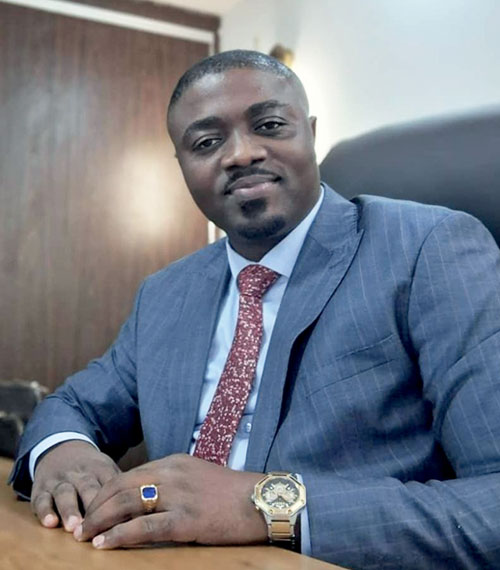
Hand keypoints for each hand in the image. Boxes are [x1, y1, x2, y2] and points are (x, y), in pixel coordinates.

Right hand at [31, 440, 119, 531]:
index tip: (125, 516)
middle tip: (96, 525)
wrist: (61, 449)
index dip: (117, 500)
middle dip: (92, 507)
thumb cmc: (91, 468)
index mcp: (101, 468)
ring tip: (74, 527)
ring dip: (69, 510)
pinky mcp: (42, 488)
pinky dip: (44, 511)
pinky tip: (50, 523)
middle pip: (88, 487)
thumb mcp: (108, 469)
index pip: (111, 483)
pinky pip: (41, 499)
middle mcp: (81, 474)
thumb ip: (122, 487)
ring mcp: (61, 480)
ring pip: (65, 493)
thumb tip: (146, 503)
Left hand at [75, 454, 267, 548]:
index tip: (93, 508)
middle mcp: (172, 474)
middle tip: (81, 525)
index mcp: (174, 462)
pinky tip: (106, 545)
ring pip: (128, 504)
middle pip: (122, 487)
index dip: (106, 493)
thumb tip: (144, 499)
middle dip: (97, 506)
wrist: (261, 500)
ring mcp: (179, 495)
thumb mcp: (197, 477)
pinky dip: (121, 536)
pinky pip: (145, 528)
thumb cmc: (230, 492)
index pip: (129, 475)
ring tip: (85, 536)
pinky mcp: (187, 519)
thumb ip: (171, 482)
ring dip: (102, 520)